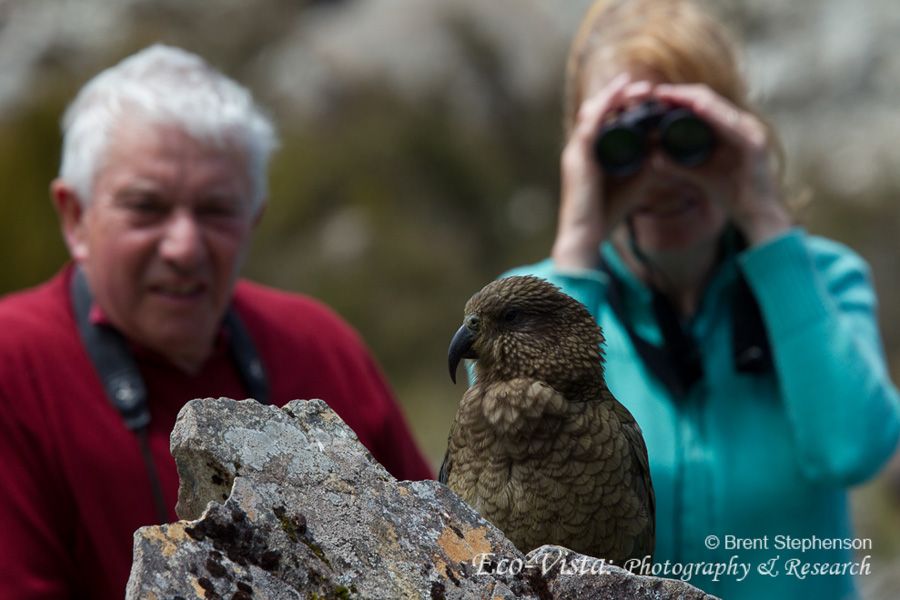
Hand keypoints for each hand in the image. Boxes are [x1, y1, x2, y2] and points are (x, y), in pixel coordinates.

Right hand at [552, 74, 654, 269]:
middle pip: (599, 110)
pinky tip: (621, 93)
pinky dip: (606, 105)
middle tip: (649, 90)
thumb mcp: (635, 182)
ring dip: (615, 95)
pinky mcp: (577, 157)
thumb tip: (664, 146)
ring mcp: (577, 150)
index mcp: (592, 153)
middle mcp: (581, 148)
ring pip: (593, 111)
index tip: (651, 99)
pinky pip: (591, 123)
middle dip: (623, 96)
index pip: (606, 119)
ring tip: (637, 87)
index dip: (626, 106)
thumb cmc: (607, 213)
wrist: (586, 235)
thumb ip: (647, 164)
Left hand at [653, 84, 791, 245]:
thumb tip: (651, 157)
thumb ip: (677, 164)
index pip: (702, 104)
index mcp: (730, 128)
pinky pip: (733, 125)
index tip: (654, 97)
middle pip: (709, 99)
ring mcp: (751, 131)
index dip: (678, 97)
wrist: (757, 215)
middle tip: (655, 93)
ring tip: (670, 95)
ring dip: (692, 99)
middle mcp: (742, 124)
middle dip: (681, 93)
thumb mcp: (698, 175)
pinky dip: (715, 115)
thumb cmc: (731, 193)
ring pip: (719, 106)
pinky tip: (698, 109)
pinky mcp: (756, 143)